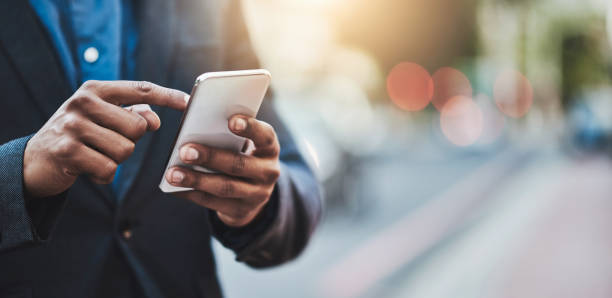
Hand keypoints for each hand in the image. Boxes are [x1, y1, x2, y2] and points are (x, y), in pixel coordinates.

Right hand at [24, 80, 187, 198]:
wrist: (34, 159)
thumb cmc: (78, 136)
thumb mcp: (101, 118)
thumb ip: (131, 114)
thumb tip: (154, 119)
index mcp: (95, 90)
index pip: (140, 89)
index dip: (167, 96)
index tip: (189, 102)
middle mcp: (83, 102)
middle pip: (137, 127)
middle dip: (130, 141)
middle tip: (107, 143)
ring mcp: (73, 126)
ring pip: (125, 150)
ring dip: (116, 160)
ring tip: (96, 154)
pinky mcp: (67, 151)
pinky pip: (109, 169)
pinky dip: (104, 175)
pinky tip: (88, 168)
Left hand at [165, 115, 280, 226]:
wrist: (253, 194)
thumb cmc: (242, 155)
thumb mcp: (244, 145)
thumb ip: (227, 136)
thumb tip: (194, 128)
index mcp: (270, 149)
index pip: (265, 136)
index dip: (250, 128)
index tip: (231, 121)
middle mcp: (268, 172)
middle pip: (239, 164)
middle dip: (211, 157)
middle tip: (185, 151)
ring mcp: (257, 195)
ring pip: (225, 187)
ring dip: (197, 180)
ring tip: (173, 174)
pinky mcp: (241, 210)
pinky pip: (213, 203)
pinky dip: (191, 194)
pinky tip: (174, 187)